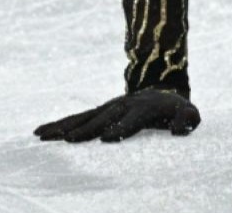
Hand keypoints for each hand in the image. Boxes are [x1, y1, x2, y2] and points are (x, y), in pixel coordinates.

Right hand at [34, 88, 200, 142]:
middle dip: (86, 130)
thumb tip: (179, 130)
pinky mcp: (100, 110)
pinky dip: (60, 124)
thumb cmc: (177, 109)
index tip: (107, 138)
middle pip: (102, 119)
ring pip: (84, 117)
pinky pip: (78, 117)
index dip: (121, 128)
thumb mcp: (190, 113)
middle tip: (68, 141)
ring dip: (64, 126)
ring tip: (44, 135)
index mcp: (144, 109)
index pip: (131, 120)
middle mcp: (123, 106)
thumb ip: (187, 119)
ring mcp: (109, 106)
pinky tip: (42, 131)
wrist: (164, 90)